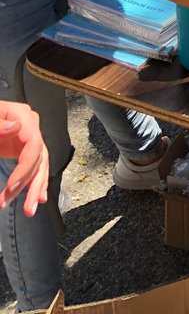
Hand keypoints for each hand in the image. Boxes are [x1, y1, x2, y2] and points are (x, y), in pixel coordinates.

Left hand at [0, 102, 48, 216]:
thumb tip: (17, 127)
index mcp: (21, 115)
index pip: (34, 143)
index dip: (26, 168)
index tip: (10, 188)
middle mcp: (30, 125)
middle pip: (39, 157)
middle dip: (31, 185)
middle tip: (26, 209)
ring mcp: (28, 135)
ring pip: (40, 164)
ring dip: (35, 188)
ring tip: (30, 210)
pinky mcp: (23, 146)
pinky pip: (35, 164)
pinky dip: (35, 181)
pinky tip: (38, 197)